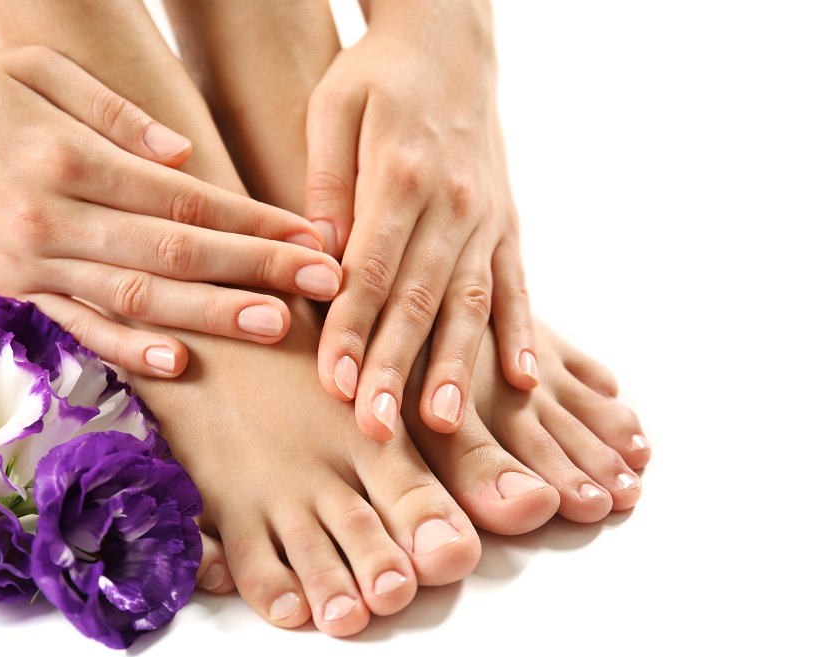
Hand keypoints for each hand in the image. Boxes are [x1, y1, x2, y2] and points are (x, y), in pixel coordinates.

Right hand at [0, 45, 340, 376]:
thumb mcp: (37, 70)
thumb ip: (116, 116)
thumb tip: (185, 160)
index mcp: (66, 157)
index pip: (182, 198)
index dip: (252, 219)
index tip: (309, 235)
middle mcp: (50, 218)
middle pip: (173, 251)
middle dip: (256, 268)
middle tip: (323, 285)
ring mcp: (27, 265)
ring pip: (134, 297)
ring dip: (210, 314)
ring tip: (276, 324)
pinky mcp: (5, 295)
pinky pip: (74, 330)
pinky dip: (127, 348)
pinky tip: (181, 363)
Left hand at [304, 0, 536, 439]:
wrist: (449, 41)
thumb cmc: (377, 75)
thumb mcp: (333, 110)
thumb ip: (327, 186)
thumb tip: (320, 260)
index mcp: (399, 174)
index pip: (371, 268)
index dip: (353, 329)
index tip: (336, 384)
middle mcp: (452, 201)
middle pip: (420, 298)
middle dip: (398, 367)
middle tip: (379, 428)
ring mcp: (487, 216)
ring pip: (471, 302)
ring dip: (457, 366)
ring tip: (446, 424)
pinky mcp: (507, 223)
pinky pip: (516, 284)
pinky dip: (521, 333)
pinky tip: (522, 381)